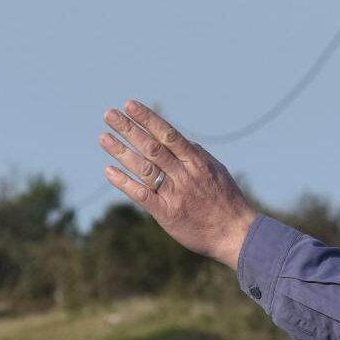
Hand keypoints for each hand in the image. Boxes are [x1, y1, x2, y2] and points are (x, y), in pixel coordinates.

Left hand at [100, 100, 258, 267]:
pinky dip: (124, 183)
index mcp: (197, 161)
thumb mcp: (217, 171)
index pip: (168, 134)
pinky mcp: (167, 214)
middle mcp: (184, 175)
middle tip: (109, 114)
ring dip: (122, 152)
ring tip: (103, 138)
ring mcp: (174, 194)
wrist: (236, 234)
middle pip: (151, 147)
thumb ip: (196, 155)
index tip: (130, 106)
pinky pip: (142, 195)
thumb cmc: (227, 201)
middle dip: (129, 129)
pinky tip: (109, 171)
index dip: (148, 119)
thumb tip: (179, 140)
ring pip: (144, 168)